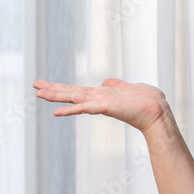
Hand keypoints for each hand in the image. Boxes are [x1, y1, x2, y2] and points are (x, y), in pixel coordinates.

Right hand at [32, 78, 169, 133]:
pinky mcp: (106, 107)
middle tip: (34, 86)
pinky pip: (85, 108)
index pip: (78, 90)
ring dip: (56, 96)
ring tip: (39, 93)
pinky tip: (57, 112)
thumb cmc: (147, 101)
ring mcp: (101, 103)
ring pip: (74, 98)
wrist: (158, 112)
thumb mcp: (130, 87)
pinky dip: (71, 109)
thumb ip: (116, 84)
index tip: (47, 84)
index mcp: (102, 95)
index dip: (62, 87)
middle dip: (53, 90)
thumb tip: (106, 82)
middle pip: (71, 93)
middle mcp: (98, 99)